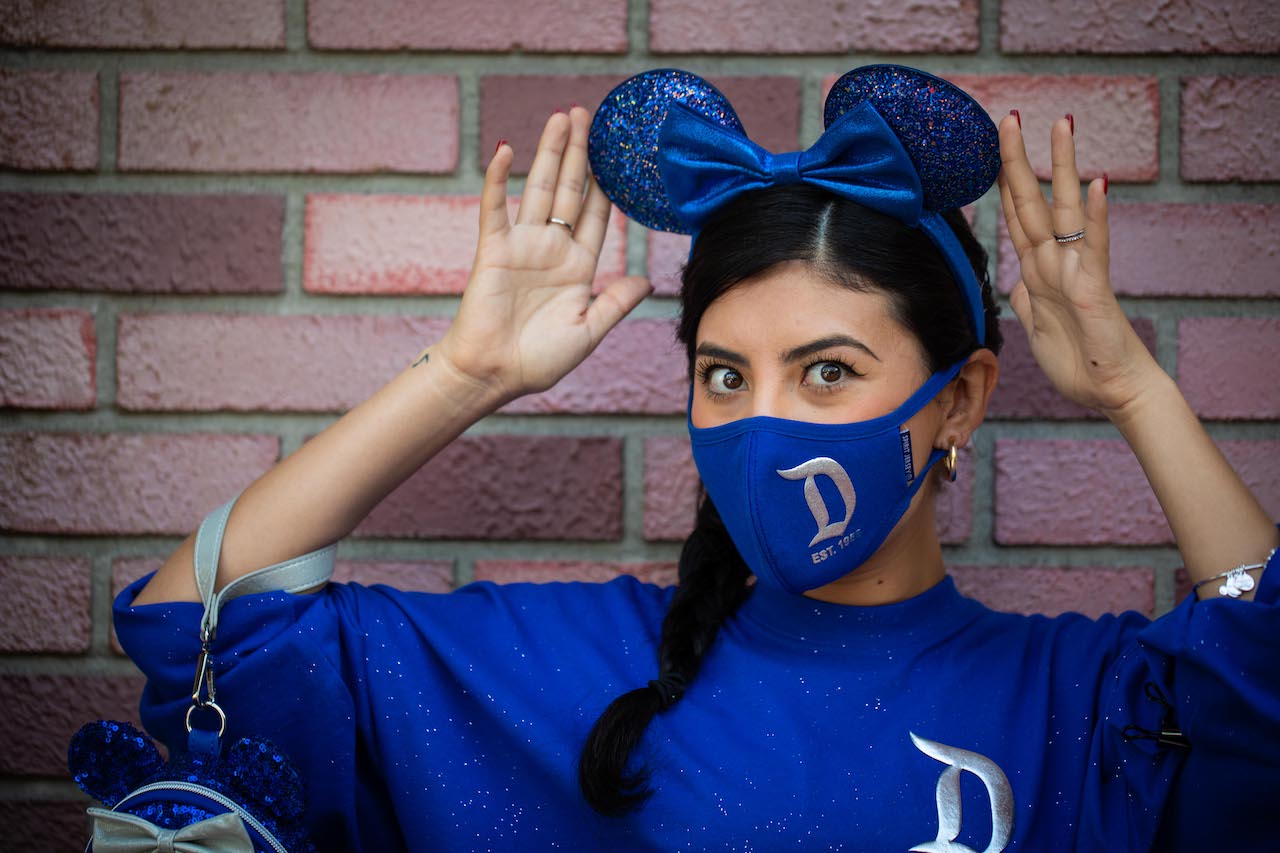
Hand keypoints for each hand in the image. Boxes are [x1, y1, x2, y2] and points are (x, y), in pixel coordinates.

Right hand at [436, 107, 651, 400]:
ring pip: (540, 189)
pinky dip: (499, 180)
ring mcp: (523, 246)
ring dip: (550, 153)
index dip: (609, 185)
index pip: (599, 216)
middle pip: (571, 191)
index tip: (619, 153)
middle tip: (589, 116)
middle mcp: (552, 249)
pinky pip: (495, 208)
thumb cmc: (540, 360)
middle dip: (581, 154)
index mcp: (578, 267)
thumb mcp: (588, 331)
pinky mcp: (494, 249)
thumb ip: (615, 303)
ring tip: (562, 118)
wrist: (494, 374)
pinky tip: (507, 151)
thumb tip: (646, 282)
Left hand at [997, 114, 1162, 421]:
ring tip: (1061, 123)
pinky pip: (1094, 245)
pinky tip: (1097, 183)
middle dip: (1018, 160)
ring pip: (1065, 208)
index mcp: (1037, 270)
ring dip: (1063, 165)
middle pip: (1032, 201)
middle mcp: (1055, 261)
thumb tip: (1013, 280)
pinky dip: (1095, 214)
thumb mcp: (1035, 328)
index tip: (990, 149)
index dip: (1001, 184)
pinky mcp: (1093, 286)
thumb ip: (1023, 299)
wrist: (1112, 391)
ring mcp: (1075, 269)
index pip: (1014, 217)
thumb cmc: (1079, 361)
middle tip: (1010, 117)